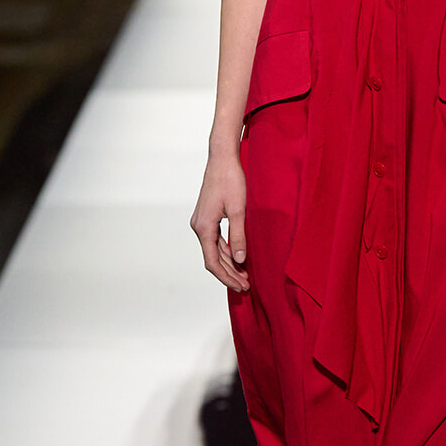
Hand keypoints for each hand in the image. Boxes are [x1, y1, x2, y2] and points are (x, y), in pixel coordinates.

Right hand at [190, 154, 250, 291]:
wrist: (222, 159)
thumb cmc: (231, 181)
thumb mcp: (239, 210)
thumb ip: (239, 237)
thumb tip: (241, 260)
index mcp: (204, 227)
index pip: (213, 262)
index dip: (227, 277)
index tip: (241, 286)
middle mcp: (199, 226)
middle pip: (213, 258)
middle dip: (230, 274)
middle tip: (246, 286)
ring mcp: (201, 222)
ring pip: (214, 250)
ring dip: (229, 264)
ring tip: (244, 276)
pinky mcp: (207, 217)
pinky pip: (215, 240)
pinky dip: (227, 251)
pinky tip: (239, 258)